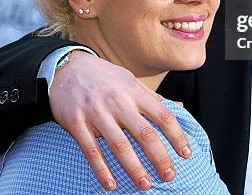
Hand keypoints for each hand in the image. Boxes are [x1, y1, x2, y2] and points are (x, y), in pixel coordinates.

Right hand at [50, 51, 191, 190]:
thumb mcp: (130, 80)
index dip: (177, 136)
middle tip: (169, 175)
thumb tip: (181, 106)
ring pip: (119, 145)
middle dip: (159, 157)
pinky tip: (111, 185)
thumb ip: (153, 96)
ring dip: (134, 168)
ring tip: (145, 184)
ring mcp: (96, 112)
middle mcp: (117, 101)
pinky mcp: (76, 123)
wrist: (65, 67)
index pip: (162, 115)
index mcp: (133, 91)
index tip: (185, 154)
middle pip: (144, 133)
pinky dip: (101, 170)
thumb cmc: (103, 77)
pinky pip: (91, 150)